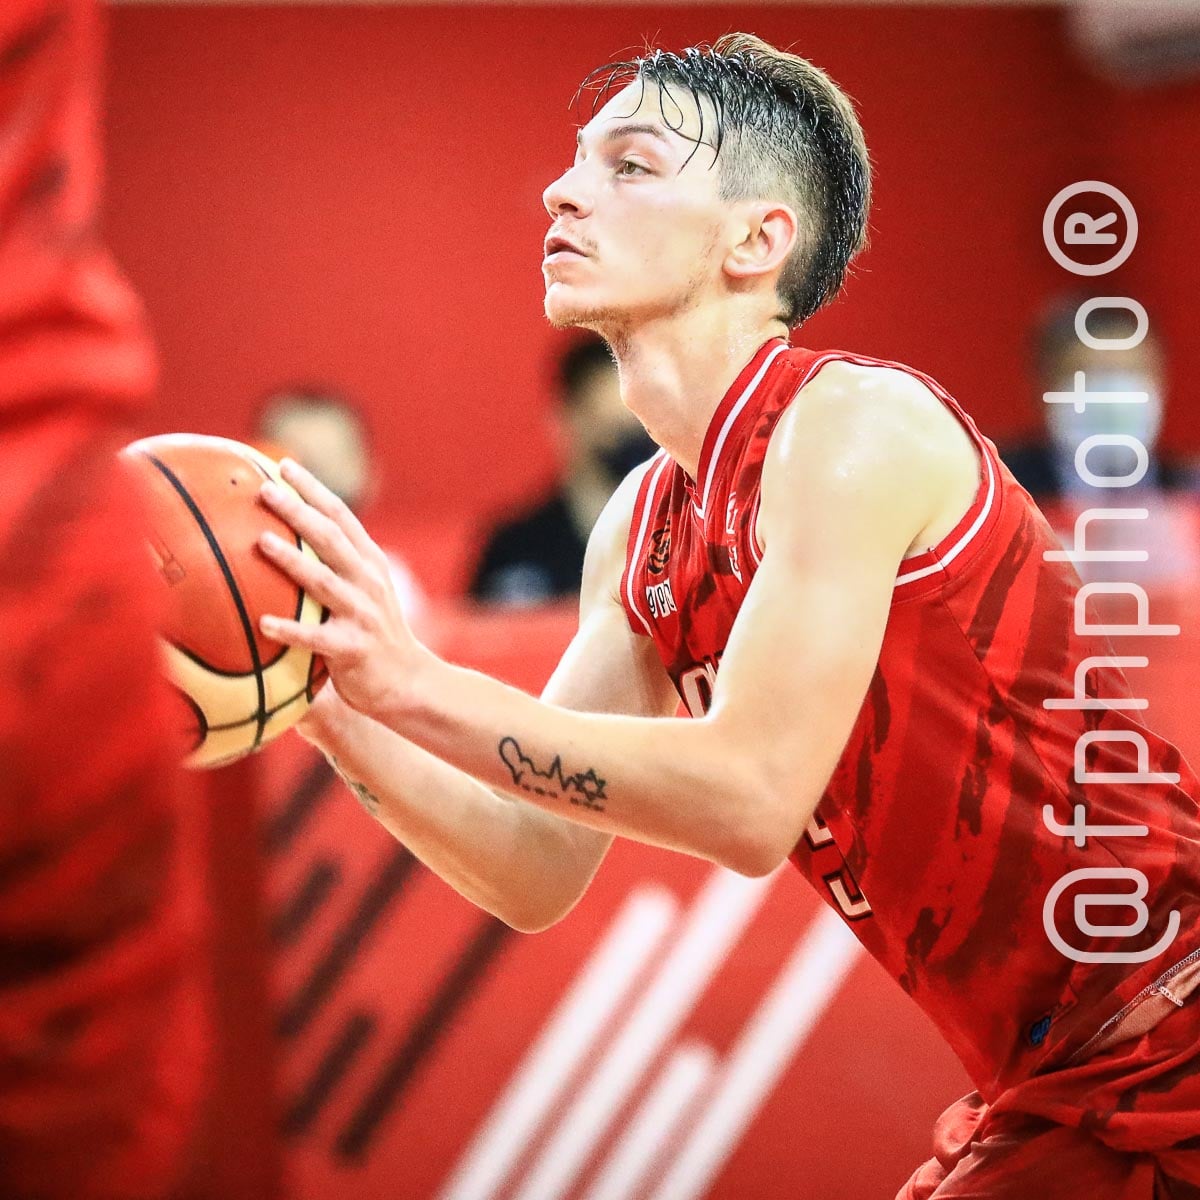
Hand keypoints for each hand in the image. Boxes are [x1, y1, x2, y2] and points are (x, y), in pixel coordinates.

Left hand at [257, 458, 423, 716]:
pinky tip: (263, 623)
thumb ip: (337, 564)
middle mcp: (368, 581)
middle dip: (298, 511)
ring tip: (261, 542)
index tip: (283, 465)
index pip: (341, 516)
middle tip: (265, 490)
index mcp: (370, 562)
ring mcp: (362, 613)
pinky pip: (315, 637)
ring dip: (292, 560)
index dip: (314, 489)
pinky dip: (290, 629)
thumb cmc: (374, 633)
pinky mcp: (353, 648)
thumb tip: (287, 538)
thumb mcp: (366, 589)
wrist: (408, 680)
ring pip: (323, 581)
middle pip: (330, 538)